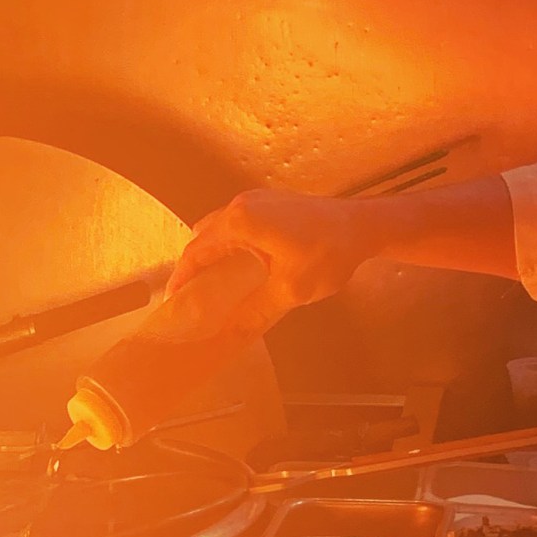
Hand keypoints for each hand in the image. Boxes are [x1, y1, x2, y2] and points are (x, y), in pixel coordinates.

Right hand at [166, 190, 379, 311]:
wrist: (364, 225)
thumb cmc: (328, 254)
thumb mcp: (290, 289)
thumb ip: (256, 312)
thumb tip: (231, 336)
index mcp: (240, 222)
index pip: (196, 251)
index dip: (181, 277)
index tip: (172, 299)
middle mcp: (242, 205)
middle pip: (204, 235)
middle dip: (194, 263)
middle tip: (191, 294)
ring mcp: (258, 199)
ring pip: (220, 227)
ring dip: (213, 251)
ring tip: (213, 282)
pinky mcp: (273, 202)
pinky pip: (239, 222)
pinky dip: (230, 242)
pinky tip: (241, 264)